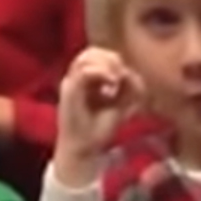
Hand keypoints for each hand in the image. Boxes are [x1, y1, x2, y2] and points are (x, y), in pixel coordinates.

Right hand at [52, 48, 142, 187]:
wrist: (85, 148)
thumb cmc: (99, 129)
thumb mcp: (121, 105)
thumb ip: (128, 88)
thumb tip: (131, 72)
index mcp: (87, 80)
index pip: (97, 55)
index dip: (113, 59)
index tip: (125, 75)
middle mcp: (77, 78)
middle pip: (91, 51)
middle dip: (110, 58)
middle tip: (121, 75)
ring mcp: (71, 82)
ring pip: (85, 57)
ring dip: (105, 63)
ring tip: (116, 78)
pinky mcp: (69, 90)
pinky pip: (83, 72)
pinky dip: (100, 72)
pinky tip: (111, 82)